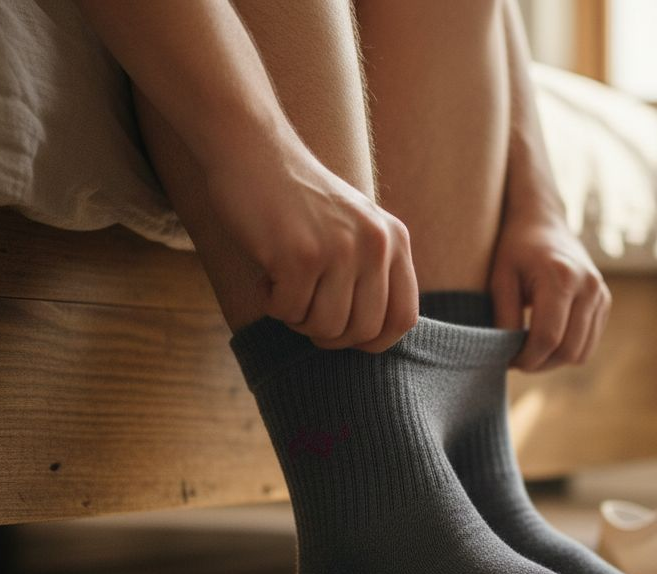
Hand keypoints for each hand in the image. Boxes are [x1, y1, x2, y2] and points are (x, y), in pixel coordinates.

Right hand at [205, 143, 417, 352]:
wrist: (253, 151)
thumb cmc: (296, 199)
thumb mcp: (354, 227)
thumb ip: (373, 271)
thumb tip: (372, 336)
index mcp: (394, 239)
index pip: (403, 318)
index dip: (373, 340)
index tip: (344, 335)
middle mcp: (376, 244)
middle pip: (362, 331)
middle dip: (327, 333)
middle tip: (302, 308)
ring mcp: (340, 249)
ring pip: (326, 328)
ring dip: (297, 318)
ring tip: (284, 285)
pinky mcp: (301, 255)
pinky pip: (289, 312)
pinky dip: (271, 303)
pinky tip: (266, 274)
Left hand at [490, 215, 610, 371]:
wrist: (543, 222)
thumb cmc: (515, 249)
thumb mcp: (500, 279)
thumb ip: (504, 318)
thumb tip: (509, 356)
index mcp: (560, 278)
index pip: (547, 337)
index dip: (526, 358)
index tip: (507, 360)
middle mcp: (588, 287)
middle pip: (568, 350)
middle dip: (540, 364)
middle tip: (517, 360)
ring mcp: (601, 295)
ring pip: (581, 353)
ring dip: (554, 361)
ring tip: (530, 351)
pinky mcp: (605, 302)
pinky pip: (589, 344)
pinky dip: (568, 350)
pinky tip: (546, 340)